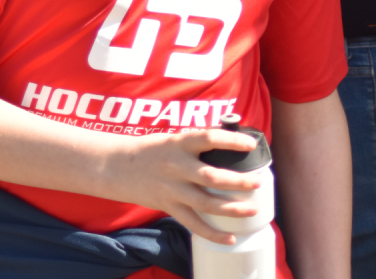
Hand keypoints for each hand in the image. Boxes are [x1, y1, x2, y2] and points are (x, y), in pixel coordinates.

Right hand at [107, 127, 259, 244]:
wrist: (118, 166)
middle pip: (211, 177)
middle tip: (257, 182)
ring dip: (231, 208)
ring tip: (251, 209)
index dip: (232, 141)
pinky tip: (230, 237)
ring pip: (206, 203)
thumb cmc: (151, 149)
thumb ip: (197, 142)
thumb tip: (229, 142)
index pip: (209, 138)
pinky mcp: (169, 207)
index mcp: (179, 142)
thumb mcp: (174, 137)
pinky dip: (213, 234)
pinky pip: (193, 224)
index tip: (251, 144)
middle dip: (238, 181)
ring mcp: (173, 189)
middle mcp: (177, 166)